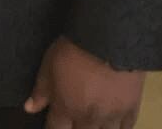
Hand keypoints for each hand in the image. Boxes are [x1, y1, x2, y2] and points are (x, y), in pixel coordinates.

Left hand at [24, 36, 144, 128]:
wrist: (109, 41)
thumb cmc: (73, 50)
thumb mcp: (49, 64)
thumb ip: (41, 89)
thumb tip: (30, 108)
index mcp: (66, 108)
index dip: (53, 127)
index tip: (53, 122)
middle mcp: (88, 118)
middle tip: (73, 121)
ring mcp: (112, 116)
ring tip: (91, 123)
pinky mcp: (131, 108)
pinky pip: (127, 128)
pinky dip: (120, 127)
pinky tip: (114, 124)